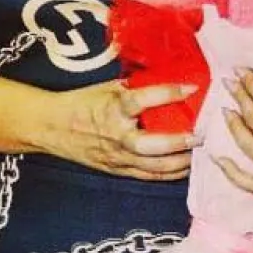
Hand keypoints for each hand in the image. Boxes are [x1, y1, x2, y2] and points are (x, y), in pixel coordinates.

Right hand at [53, 80, 197, 180]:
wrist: (51, 126)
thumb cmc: (79, 102)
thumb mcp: (104, 87)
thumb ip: (132, 87)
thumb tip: (162, 77)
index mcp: (112, 108)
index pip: (143, 99)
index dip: (169, 92)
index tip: (191, 88)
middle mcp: (116, 135)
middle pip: (153, 145)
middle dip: (180, 142)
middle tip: (200, 135)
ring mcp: (117, 156)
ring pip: (155, 166)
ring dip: (181, 161)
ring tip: (198, 152)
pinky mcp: (117, 170)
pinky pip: (148, 176)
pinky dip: (169, 174)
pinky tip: (184, 167)